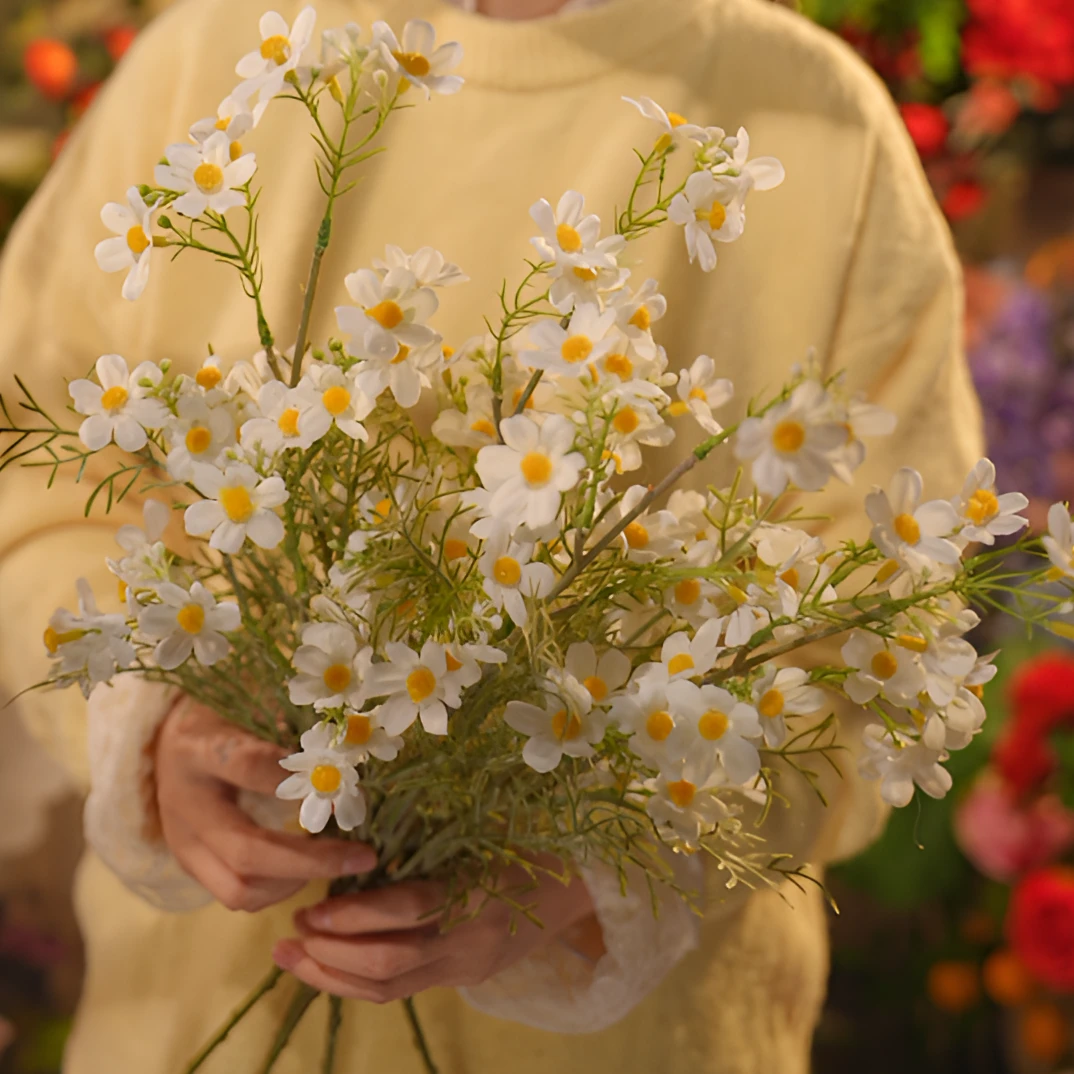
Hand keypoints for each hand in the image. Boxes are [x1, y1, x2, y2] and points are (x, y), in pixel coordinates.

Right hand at [155, 698, 375, 911]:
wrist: (167, 742)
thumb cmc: (223, 715)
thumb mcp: (249, 703)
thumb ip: (288, 724)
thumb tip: (346, 752)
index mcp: (200, 748)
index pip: (247, 766)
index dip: (296, 779)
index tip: (343, 785)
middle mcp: (186, 803)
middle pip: (246, 850)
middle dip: (312, 861)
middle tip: (364, 856)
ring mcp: (183, 842)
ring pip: (239, 888)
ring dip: (296, 881)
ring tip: (338, 862)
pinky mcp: (189, 866)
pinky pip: (235, 896)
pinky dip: (278, 890)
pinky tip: (308, 869)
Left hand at [272, 855, 603, 1001]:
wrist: (576, 887)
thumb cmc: (523, 842)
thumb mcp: (480, 830)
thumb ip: (429, 841)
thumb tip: (357, 836)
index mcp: (479, 890)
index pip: (407, 912)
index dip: (353, 915)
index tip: (311, 906)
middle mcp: (471, 938)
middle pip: (391, 965)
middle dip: (331, 954)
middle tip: (290, 935)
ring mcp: (467, 965)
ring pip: (390, 989)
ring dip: (333, 977)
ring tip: (292, 957)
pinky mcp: (462, 979)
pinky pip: (402, 990)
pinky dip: (357, 981)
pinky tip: (327, 967)